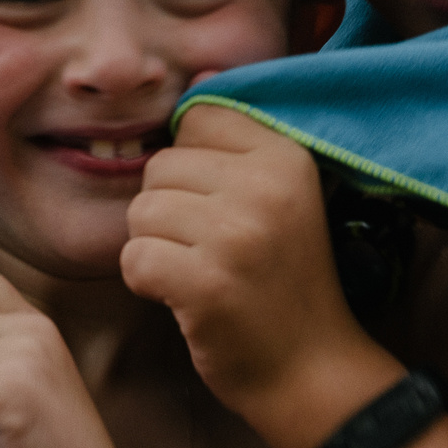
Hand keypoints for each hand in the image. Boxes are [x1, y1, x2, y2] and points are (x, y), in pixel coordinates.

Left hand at [122, 105, 401, 447]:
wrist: (312, 371)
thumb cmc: (285, 281)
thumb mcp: (282, 197)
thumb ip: (238, 142)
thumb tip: (195, 77)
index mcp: (287, 155)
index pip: (200, 117)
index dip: (193, 164)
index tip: (219, 205)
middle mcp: (265, 186)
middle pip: (162, 165)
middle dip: (167, 209)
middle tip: (208, 249)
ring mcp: (237, 235)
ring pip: (142, 210)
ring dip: (155, 246)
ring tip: (197, 272)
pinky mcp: (208, 283)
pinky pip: (136, 258)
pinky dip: (146, 282)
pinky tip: (182, 298)